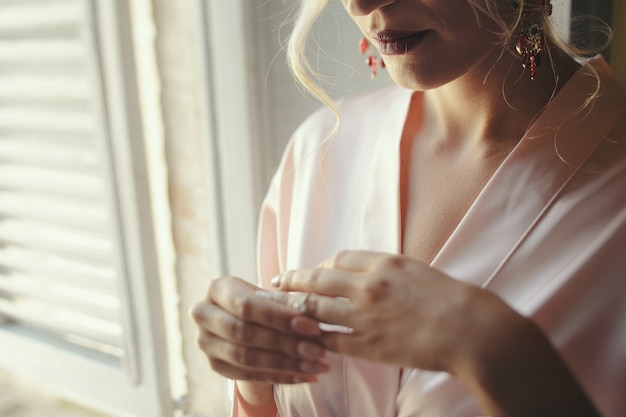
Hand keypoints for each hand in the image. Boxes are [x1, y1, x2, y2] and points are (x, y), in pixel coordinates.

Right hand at [190, 276, 328, 383]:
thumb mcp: (270, 294)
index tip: (313, 328)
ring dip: (285, 364)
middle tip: (318, 351)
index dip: (281, 318)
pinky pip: (248, 376)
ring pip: (246, 358)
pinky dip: (279, 377)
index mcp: (217, 288)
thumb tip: (312, 311)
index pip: (247, 306)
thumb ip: (287, 302)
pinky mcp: (214, 364)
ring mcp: (205, 342)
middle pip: (245, 334)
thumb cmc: (261, 300)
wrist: (242, 316)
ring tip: (316, 366)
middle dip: (285, 344)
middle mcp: (203, 314)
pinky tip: (305, 377)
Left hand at [270, 250, 499, 373]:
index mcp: (384, 263)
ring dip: (295, 309)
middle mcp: (367, 285)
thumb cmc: (454, 300)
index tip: (313, 270)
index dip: (322, 264)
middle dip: (293, 280)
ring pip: (315, 309)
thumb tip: (372, 275)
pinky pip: (329, 340)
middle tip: (276, 282)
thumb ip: (390, 271)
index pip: (339, 258)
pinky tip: (305, 339)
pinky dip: (315, 338)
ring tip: (279, 310)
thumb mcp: (419, 271)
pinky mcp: (366, 345)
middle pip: (317, 279)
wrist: (471, 331)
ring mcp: (363, 316)